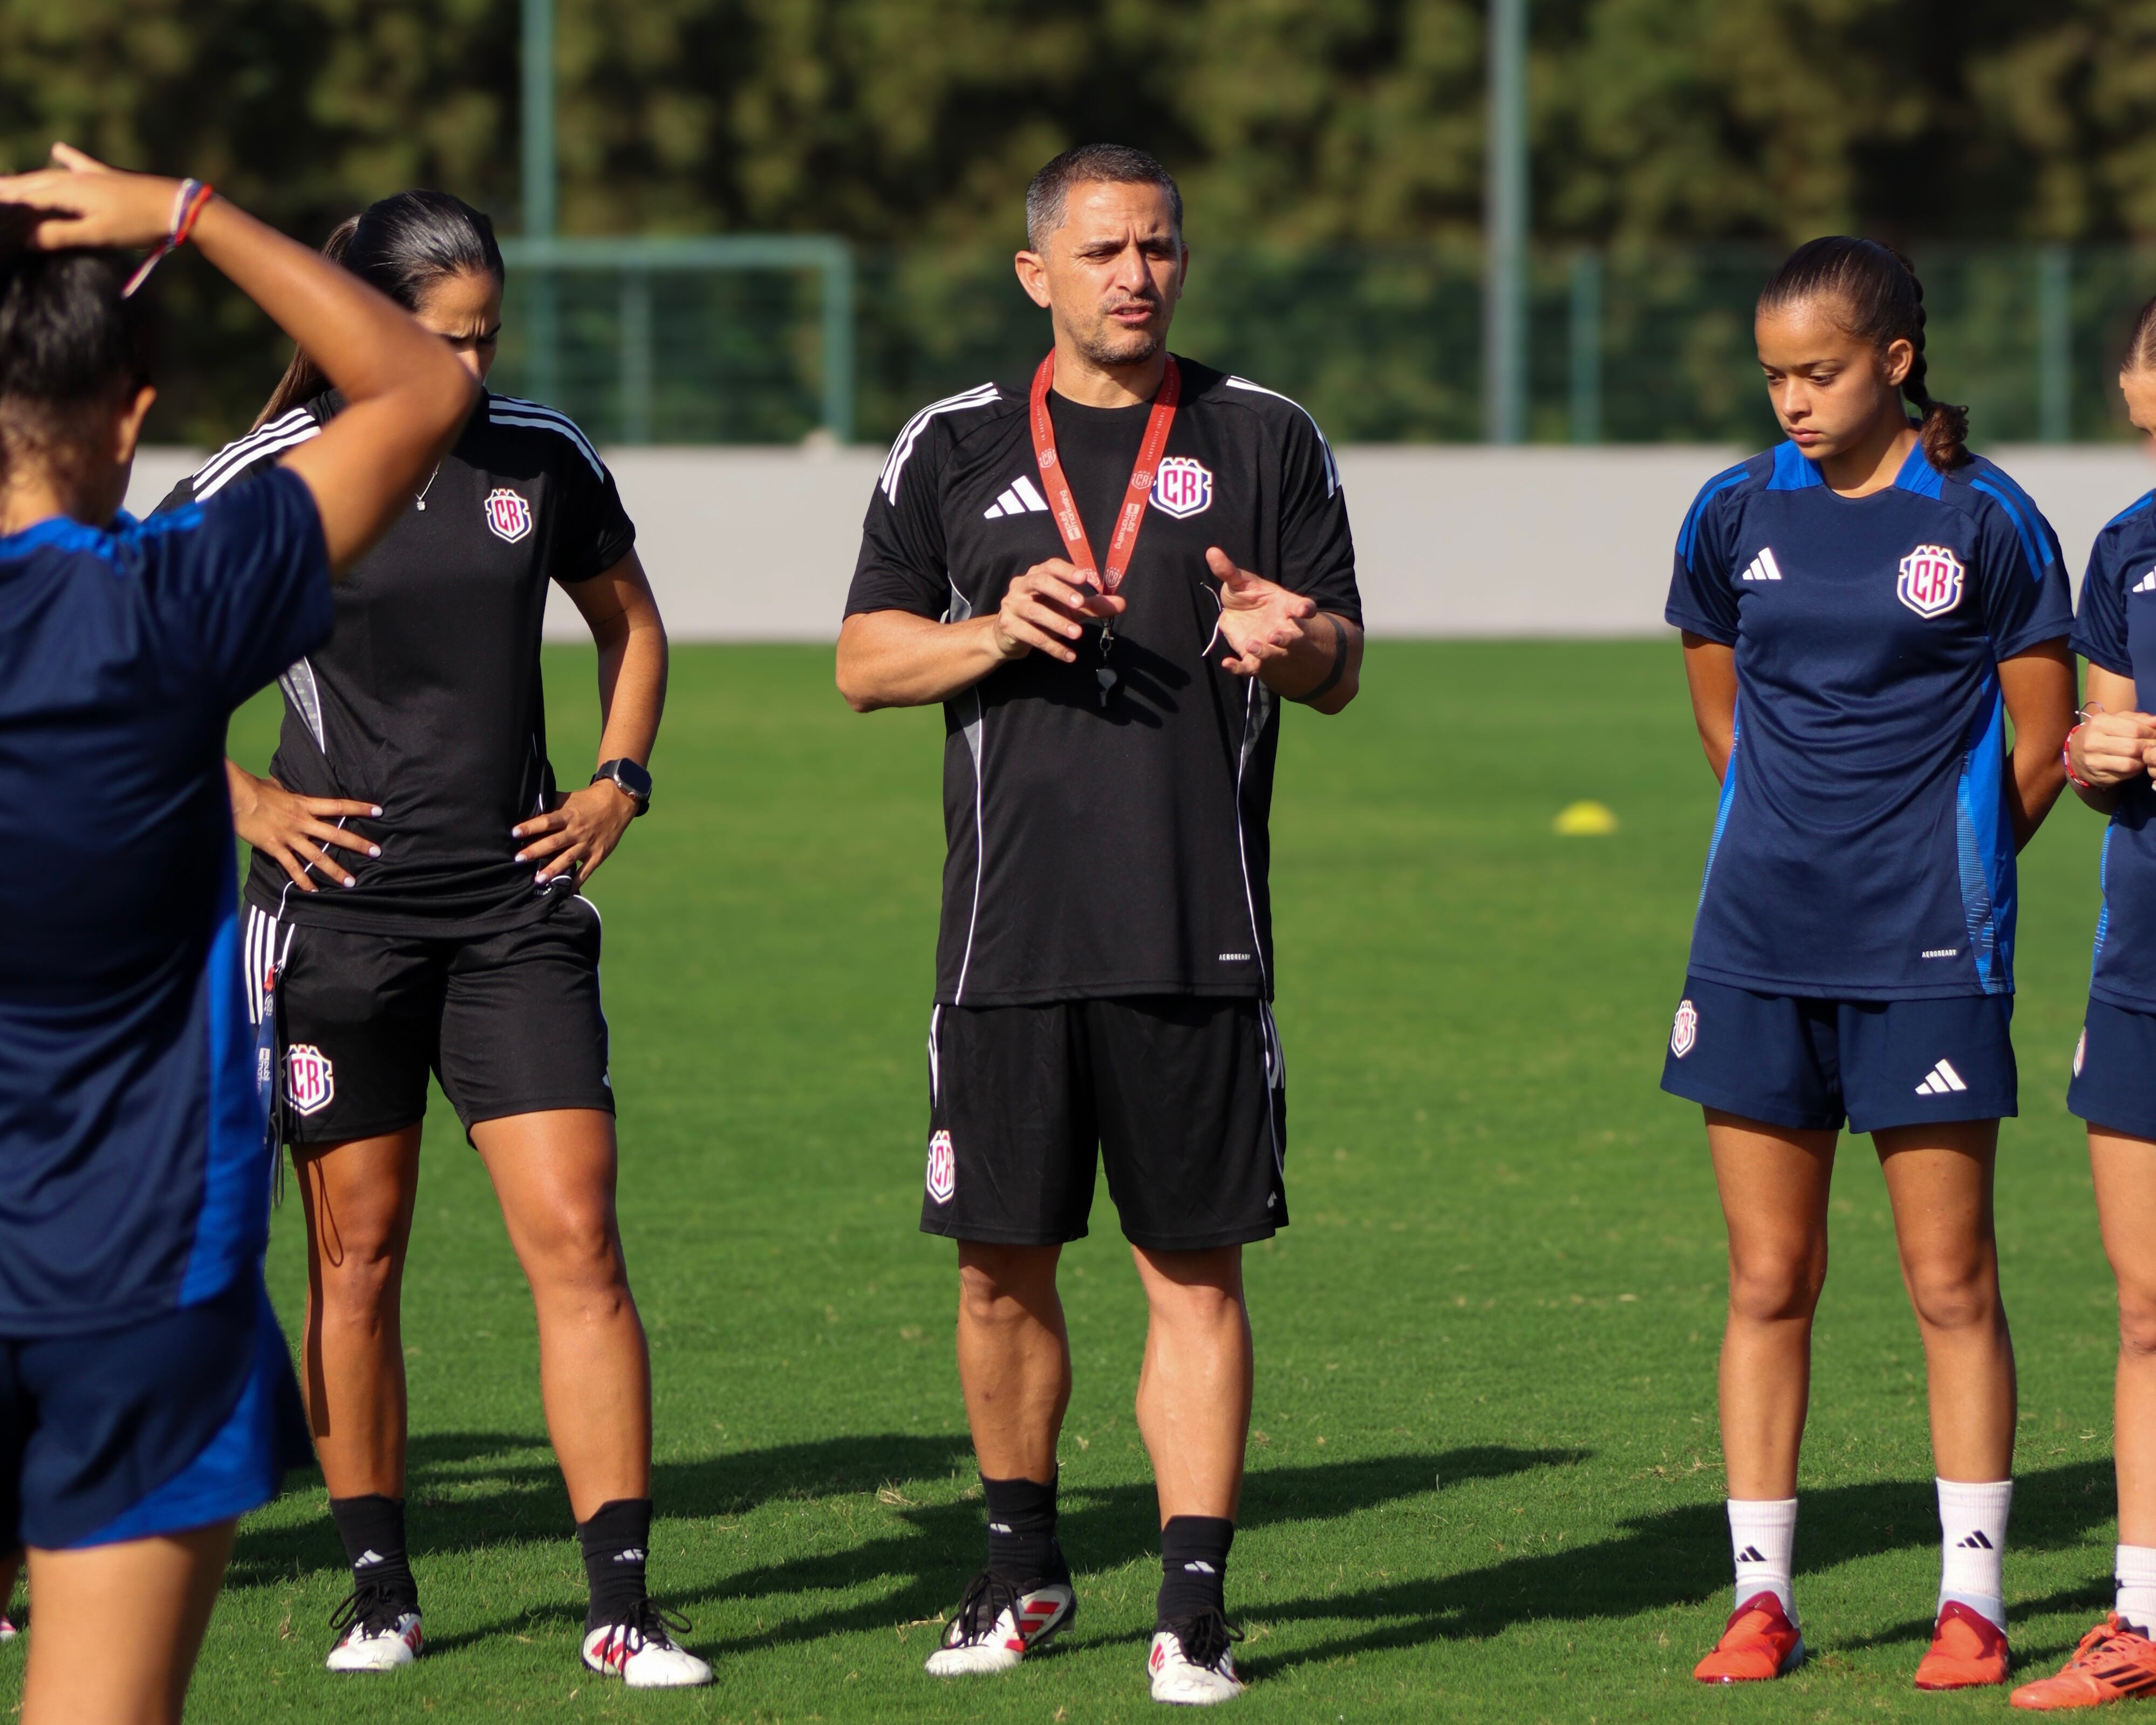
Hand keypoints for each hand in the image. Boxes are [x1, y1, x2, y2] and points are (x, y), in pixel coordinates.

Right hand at [0, 144, 181, 250]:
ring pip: (48, 175)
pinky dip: (66, 157)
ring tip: (5, 181)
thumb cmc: (136, 224)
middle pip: (31, 185)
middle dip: (7, 190)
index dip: (5, 205)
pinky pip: (78, 164)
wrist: (175, 205)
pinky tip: (58, 148)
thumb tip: (24, 238)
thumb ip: (59, 235)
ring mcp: (89, 175)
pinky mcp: (106, 176)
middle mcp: (71, 179)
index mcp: (65, 192)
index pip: (24, 199)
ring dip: (25, 179)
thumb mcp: (96, 234)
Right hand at [229, 766, 380, 891]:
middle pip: (336, 834)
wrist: (236, 798)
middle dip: (357, 844)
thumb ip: (289, 792)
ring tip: (351, 882)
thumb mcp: (279, 787)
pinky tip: (314, 891)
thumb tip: (285, 787)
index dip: (360, 808)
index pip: (339, 805)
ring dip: (335, 870)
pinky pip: (292, 867)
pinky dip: (303, 880)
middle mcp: (302, 822)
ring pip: (317, 856)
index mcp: (306, 804)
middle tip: (376, 852)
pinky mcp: (275, 848)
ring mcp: (290, 836)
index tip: (379, 811)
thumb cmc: (256, 790)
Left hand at [513, 780, 638, 886]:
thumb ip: (551, 805)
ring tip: (537, 880)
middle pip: (554, 842)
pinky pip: (586, 871)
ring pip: (567, 859)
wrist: (617, 802)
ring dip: (552, 869)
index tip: (514, 833)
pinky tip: (565, 891)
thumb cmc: (587, 800)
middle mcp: (577, 831)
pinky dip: (576, 882)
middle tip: (518, 859)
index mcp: (569, 815)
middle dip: (535, 851)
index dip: (530, 827)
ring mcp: (588, 844)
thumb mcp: (569, 798)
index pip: (547, 821)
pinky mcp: (598, 855)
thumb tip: (529, 807)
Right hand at [989, 558, 1123, 664]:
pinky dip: (1052, 646)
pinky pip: (1031, 636)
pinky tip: (1069, 655)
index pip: (1050, 566)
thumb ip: (1092, 605)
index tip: (1084, 577)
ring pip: (1034, 611)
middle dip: (1060, 591)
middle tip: (1080, 603)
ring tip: (1077, 634)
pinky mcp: (1008, 626)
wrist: (1009, 636)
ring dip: (1057, 622)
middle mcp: (1021, 586)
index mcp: (1036, 575)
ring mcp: (1012, 606)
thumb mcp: (1069, 609)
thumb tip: (1122, 603)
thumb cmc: (1043, 614)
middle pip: (1039, 582)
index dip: (1066, 570)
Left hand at [1206, 547, 1316, 676]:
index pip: (1302, 607)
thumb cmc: (1247, 595)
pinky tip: (1227, 663)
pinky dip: (1238, 667)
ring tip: (1252, 645)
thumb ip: (1228, 570)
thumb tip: (1211, 551)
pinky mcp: (1253, 657)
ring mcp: (1269, 645)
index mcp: (1285, 606)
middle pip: (1292, 637)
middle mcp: (1281, 628)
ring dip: (1265, 652)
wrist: (1238, 615)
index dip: (1305, 609)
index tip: (1305, 610)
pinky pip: (1249, 667)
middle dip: (1287, 638)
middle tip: (1275, 635)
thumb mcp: (1238, 581)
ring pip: (1272, 654)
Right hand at [2073, 708, 2155, 787]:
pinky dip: (2135, 769)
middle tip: (2152, 746)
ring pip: (2130, 763)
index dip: (2150, 733)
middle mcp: (2092, 742)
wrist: (2076, 753)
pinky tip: (2135, 763)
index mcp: (2099, 723)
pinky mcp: (2098, 776)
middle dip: (2148, 747)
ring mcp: (2093, 761)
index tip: (2154, 735)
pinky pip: (2125, 774)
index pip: (2134, 729)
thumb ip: (2139, 719)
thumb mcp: (2117, 720)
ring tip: (2144, 755)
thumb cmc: (2102, 733)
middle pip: (2133, 747)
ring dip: (2143, 760)